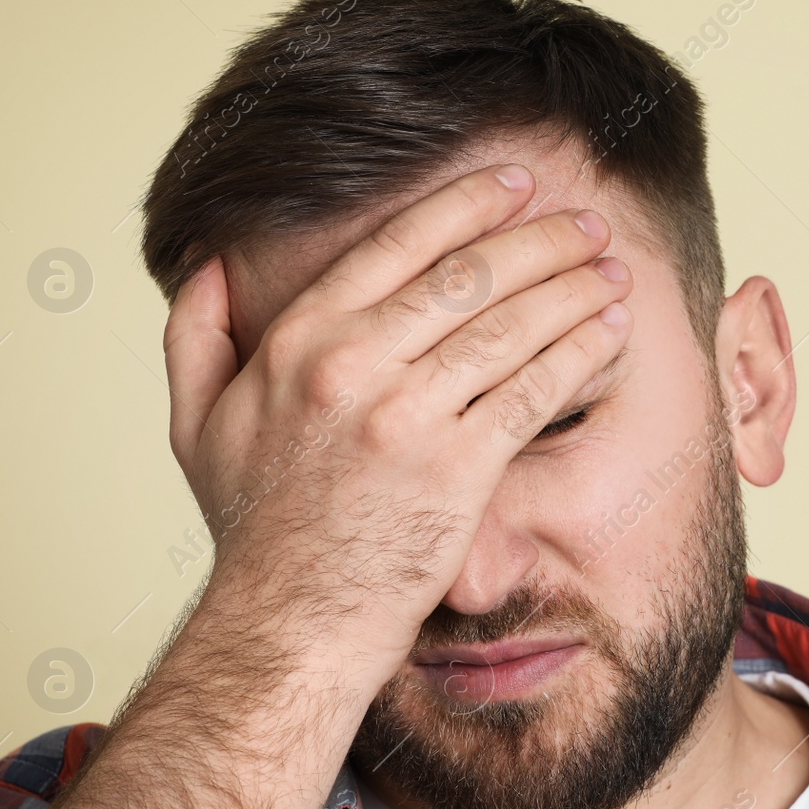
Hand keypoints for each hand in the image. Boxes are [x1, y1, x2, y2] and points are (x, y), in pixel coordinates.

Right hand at [161, 163, 632, 688]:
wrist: (290, 623)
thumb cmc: (254, 529)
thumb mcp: (196, 425)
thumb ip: (197, 336)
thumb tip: (211, 265)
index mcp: (297, 342)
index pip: (395, 246)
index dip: (464, 205)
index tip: (511, 184)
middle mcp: (352, 366)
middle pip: (467, 276)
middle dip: (540, 239)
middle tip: (587, 220)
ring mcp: (407, 416)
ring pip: (509, 325)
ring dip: (572, 287)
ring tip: (612, 270)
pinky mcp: (457, 468)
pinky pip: (531, 390)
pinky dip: (578, 352)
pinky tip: (610, 330)